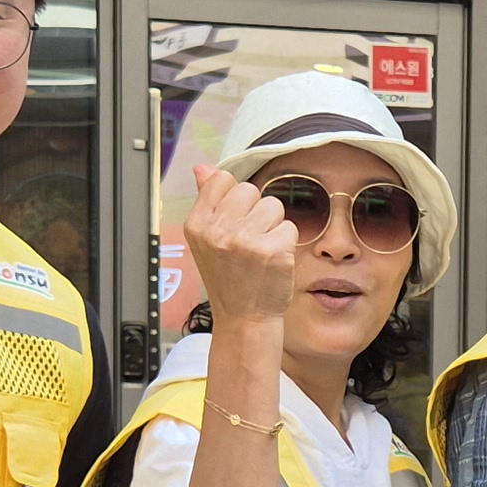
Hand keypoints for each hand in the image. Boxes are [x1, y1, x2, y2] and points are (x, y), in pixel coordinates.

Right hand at [182, 168, 303, 335]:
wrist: (244, 318)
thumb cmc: (228, 278)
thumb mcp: (207, 239)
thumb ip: (207, 200)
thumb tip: (203, 168)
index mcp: (198, 224)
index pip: (222, 180)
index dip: (234, 198)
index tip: (233, 222)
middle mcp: (218, 231)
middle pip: (250, 189)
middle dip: (255, 211)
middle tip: (248, 241)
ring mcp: (246, 241)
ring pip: (273, 205)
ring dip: (273, 226)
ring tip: (260, 252)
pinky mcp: (273, 251)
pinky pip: (289, 226)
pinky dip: (286, 243)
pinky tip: (273, 262)